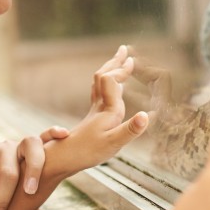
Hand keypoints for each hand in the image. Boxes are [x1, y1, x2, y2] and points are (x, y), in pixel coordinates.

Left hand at [0, 127, 63, 209]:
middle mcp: (5, 146)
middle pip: (9, 174)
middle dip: (0, 204)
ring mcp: (22, 145)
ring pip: (31, 150)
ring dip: (33, 170)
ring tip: (30, 192)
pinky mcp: (37, 146)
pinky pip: (47, 135)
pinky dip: (53, 132)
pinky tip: (62, 135)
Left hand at [44, 46, 149, 179]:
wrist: (64, 159)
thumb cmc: (88, 153)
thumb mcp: (113, 144)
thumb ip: (131, 130)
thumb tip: (146, 115)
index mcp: (108, 110)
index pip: (111, 80)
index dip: (120, 70)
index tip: (131, 60)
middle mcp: (100, 107)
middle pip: (104, 77)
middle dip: (114, 63)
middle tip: (123, 50)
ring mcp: (95, 111)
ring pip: (100, 84)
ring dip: (110, 70)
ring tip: (118, 63)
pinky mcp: (92, 118)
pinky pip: (99, 94)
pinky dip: (107, 84)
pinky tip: (113, 88)